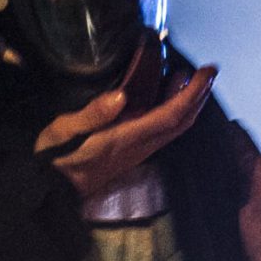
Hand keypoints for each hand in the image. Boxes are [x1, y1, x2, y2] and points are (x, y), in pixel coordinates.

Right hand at [37, 64, 216, 204]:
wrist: (53, 190)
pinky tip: (167, 94)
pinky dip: (174, 109)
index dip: (192, 93)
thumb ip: (92, 115)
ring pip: (175, 127)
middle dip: (199, 95)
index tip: (206, 71)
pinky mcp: (133, 151)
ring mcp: (138, 151)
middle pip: (181, 123)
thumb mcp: (64, 131)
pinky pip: (163, 130)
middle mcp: (139, 146)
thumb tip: (120, 96)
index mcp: (126, 138)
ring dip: (188, 103)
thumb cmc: (55, 157)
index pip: (170, 116)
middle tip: (207, 70)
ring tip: (190, 76)